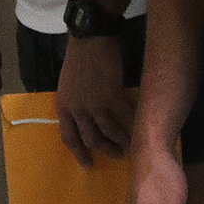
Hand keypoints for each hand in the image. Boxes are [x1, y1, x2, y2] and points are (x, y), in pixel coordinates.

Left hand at [55, 35, 134, 165]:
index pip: (69, 137)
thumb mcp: (67, 85)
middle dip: (105, 150)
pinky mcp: (111, 96)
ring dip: (121, 142)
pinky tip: (140, 124)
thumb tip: (84, 117)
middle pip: (91, 139)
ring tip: (131, 147)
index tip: (88, 163)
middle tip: (116, 156)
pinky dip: (133, 122)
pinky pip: (125, 116)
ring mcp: (94, 105)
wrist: (89, 40)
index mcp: (63, 107)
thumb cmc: (78, 59)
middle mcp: (77, 110)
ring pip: (109, 132)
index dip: (79, 152)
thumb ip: (74, 103)